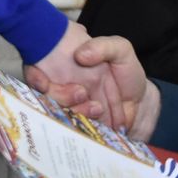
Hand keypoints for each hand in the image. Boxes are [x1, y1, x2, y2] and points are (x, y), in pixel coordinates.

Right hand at [27, 30, 159, 139]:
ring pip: (57, 115)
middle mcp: (63, 89)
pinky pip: (72, 131)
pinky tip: (98, 123)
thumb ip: (102, 47)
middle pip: (44, 96)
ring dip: (74, 112)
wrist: (143, 103)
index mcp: (67, 69)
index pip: (38, 72)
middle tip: (81, 92)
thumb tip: (80, 56)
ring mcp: (70, 109)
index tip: (41, 80)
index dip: (34, 77)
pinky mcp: (80, 127)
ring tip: (97, 108)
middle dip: (59, 96)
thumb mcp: (121, 50)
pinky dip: (81, 130)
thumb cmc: (128, 74)